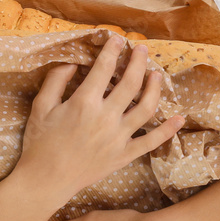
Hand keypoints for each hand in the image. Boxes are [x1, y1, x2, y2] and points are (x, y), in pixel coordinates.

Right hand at [16, 35, 183, 204]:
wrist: (46, 181)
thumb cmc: (40, 143)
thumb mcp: (41, 106)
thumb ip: (56, 80)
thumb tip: (73, 63)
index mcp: (84, 103)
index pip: (104, 68)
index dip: (112, 50)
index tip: (117, 39)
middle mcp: (106, 118)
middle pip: (130, 83)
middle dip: (138, 62)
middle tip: (141, 49)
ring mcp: (118, 138)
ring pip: (146, 108)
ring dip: (154, 88)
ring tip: (157, 73)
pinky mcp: (124, 156)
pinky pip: (151, 142)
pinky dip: (167, 130)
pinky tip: (179, 118)